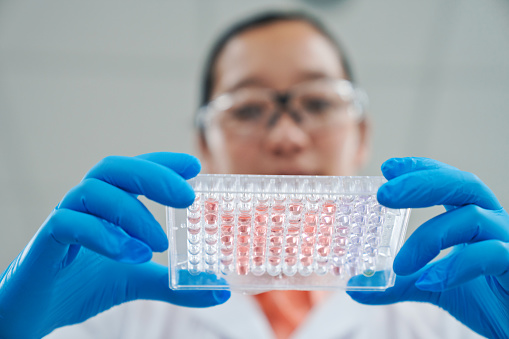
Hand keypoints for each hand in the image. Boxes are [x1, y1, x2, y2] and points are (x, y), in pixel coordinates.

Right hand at [0, 152, 229, 338]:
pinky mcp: (45, 241)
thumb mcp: (137, 279)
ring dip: (131, 214)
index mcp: (106, 204)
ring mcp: (63, 218)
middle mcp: (85, 203)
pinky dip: (104, 235)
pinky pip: (69, 223)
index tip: (194, 167)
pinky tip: (131, 256)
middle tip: (187, 197)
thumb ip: (173, 283)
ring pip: (92, 192)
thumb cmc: (85, 284)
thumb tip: (220, 292)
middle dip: (153, 176)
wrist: (38, 312)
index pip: (134, 169)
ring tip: (158, 244)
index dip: (162, 162)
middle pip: (113, 168)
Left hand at [347, 157, 508, 337]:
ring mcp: (508, 240)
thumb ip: (400, 281)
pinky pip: (491, 255)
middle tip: (383, 194)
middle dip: (421, 183)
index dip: (419, 169)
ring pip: (472, 217)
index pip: (447, 180)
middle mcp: (492, 221)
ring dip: (429, 237)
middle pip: (463, 184)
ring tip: (400, 264)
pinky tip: (429, 280)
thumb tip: (358, 286)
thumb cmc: (484, 294)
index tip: (387, 168)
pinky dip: (456, 266)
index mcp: (472, 216)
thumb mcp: (434, 284)